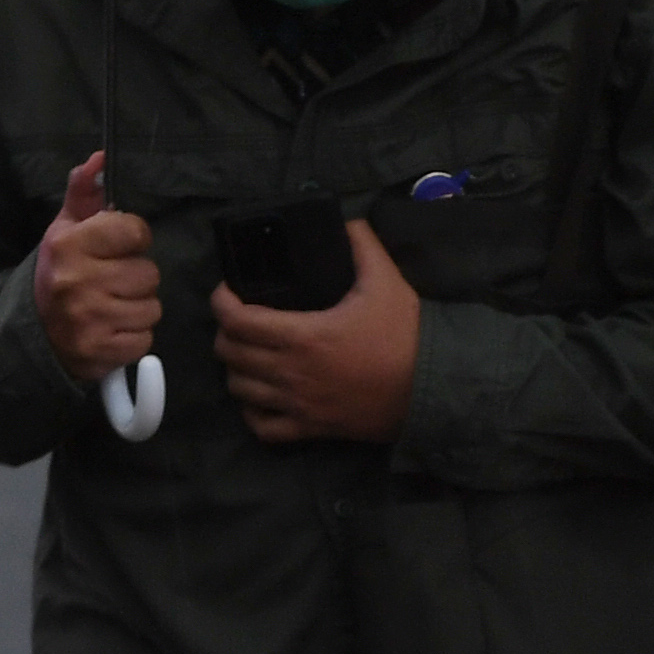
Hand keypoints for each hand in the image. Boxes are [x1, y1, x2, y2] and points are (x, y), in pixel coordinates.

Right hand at [34, 152, 160, 383]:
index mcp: (71, 245)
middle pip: (148, 273)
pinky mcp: (100, 352)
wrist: (32, 331)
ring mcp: (90, 320)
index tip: (119, 246)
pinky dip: (134, 335)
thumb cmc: (58, 272)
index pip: (134, 231)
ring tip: (113, 305)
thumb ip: (83, 190)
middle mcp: (79, 281)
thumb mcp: (64, 228)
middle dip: (135, 276)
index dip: (133, 238)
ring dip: (138, 307)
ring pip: (151, 307)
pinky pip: (145, 339)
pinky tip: (113, 329)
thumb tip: (101, 157)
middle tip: (113, 281)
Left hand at [211, 218, 420, 444]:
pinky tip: (259, 396)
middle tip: (240, 318)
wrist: (432, 389)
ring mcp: (297, 405)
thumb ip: (362, 245)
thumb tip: (346, 223)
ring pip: (239, 389)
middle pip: (230, 354)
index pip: (237, 320)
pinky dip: (251, 411)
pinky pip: (262, 428)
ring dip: (236, 368)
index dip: (221, 302)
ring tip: (248, 353)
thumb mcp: (386, 280)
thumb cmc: (405, 336)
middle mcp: (291, 373)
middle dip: (226, 332)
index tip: (227, 291)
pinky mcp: (310, 429)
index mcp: (302, 335)